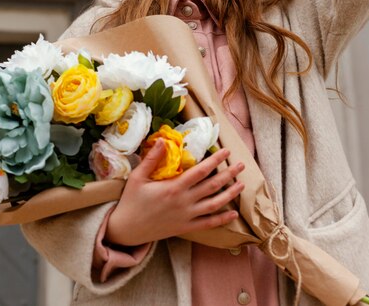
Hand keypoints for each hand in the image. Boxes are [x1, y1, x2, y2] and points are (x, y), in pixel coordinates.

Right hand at [106, 140, 244, 246]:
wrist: (126, 229)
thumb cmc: (131, 201)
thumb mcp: (138, 177)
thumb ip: (152, 158)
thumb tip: (162, 139)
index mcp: (174, 187)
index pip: (201, 171)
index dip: (215, 160)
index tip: (226, 151)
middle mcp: (184, 202)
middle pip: (212, 186)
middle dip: (229, 174)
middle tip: (241, 165)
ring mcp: (186, 216)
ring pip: (214, 204)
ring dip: (230, 194)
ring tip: (242, 184)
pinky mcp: (185, 228)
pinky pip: (208, 224)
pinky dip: (222, 219)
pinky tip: (234, 214)